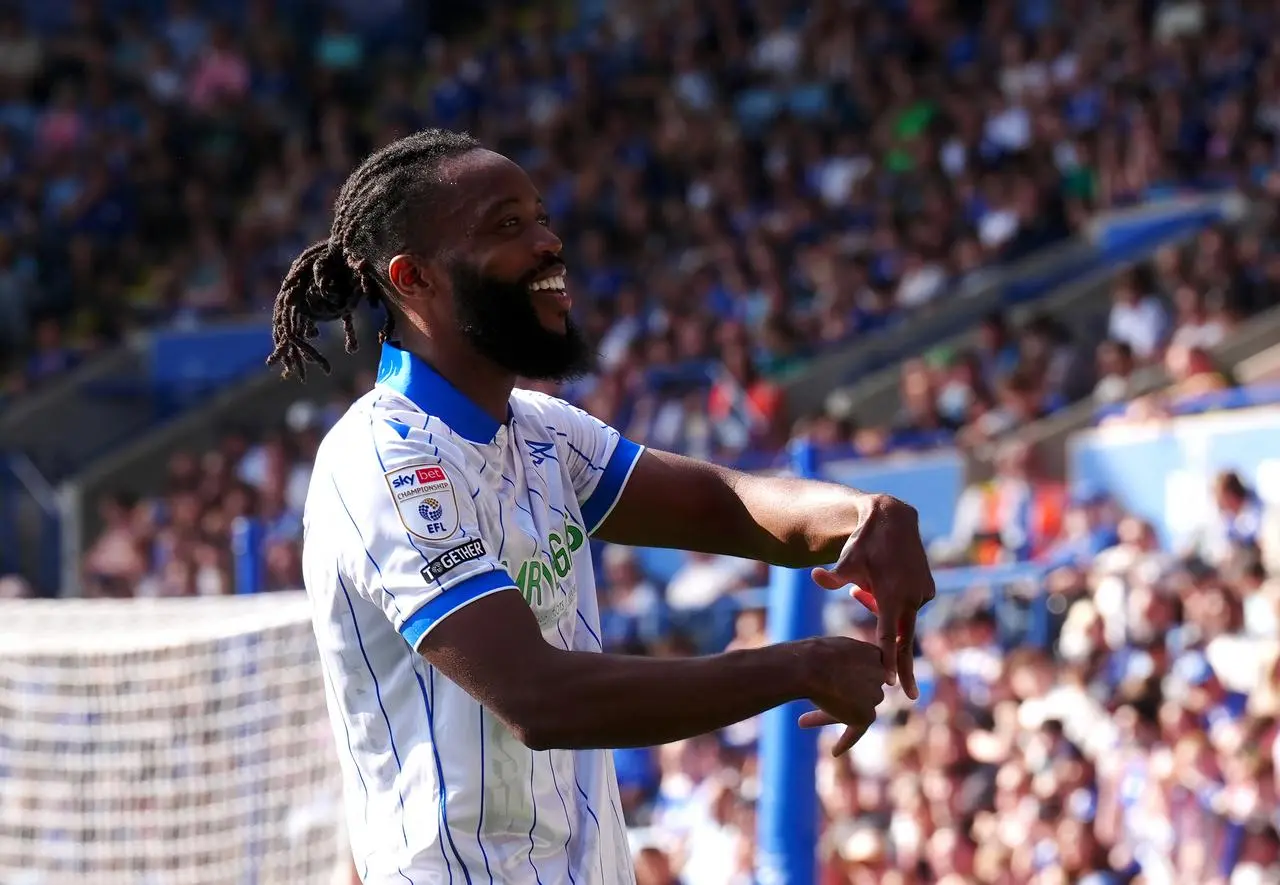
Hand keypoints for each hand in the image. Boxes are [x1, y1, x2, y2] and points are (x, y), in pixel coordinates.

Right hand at [796, 636, 885, 756]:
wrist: (812, 666)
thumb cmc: (814, 654)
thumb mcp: (833, 648)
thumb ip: (844, 659)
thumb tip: (835, 670)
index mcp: (873, 653)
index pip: (863, 669)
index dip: (848, 676)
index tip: (841, 684)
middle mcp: (879, 675)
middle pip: (858, 689)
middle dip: (841, 695)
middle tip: (821, 698)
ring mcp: (875, 695)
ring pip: (852, 707)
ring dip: (831, 714)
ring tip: (802, 721)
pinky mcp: (867, 714)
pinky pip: (856, 731)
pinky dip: (846, 741)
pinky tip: (835, 751)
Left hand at [811, 495, 935, 698]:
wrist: (893, 519)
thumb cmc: (865, 542)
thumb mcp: (847, 560)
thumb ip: (834, 577)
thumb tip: (816, 577)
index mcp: (892, 596)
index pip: (889, 637)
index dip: (890, 661)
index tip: (892, 683)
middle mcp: (912, 598)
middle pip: (905, 639)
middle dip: (905, 667)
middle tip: (910, 695)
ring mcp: (923, 593)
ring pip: (902, 617)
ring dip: (884, 614)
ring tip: (862, 592)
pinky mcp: (927, 588)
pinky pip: (908, 605)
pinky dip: (894, 604)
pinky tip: (876, 586)